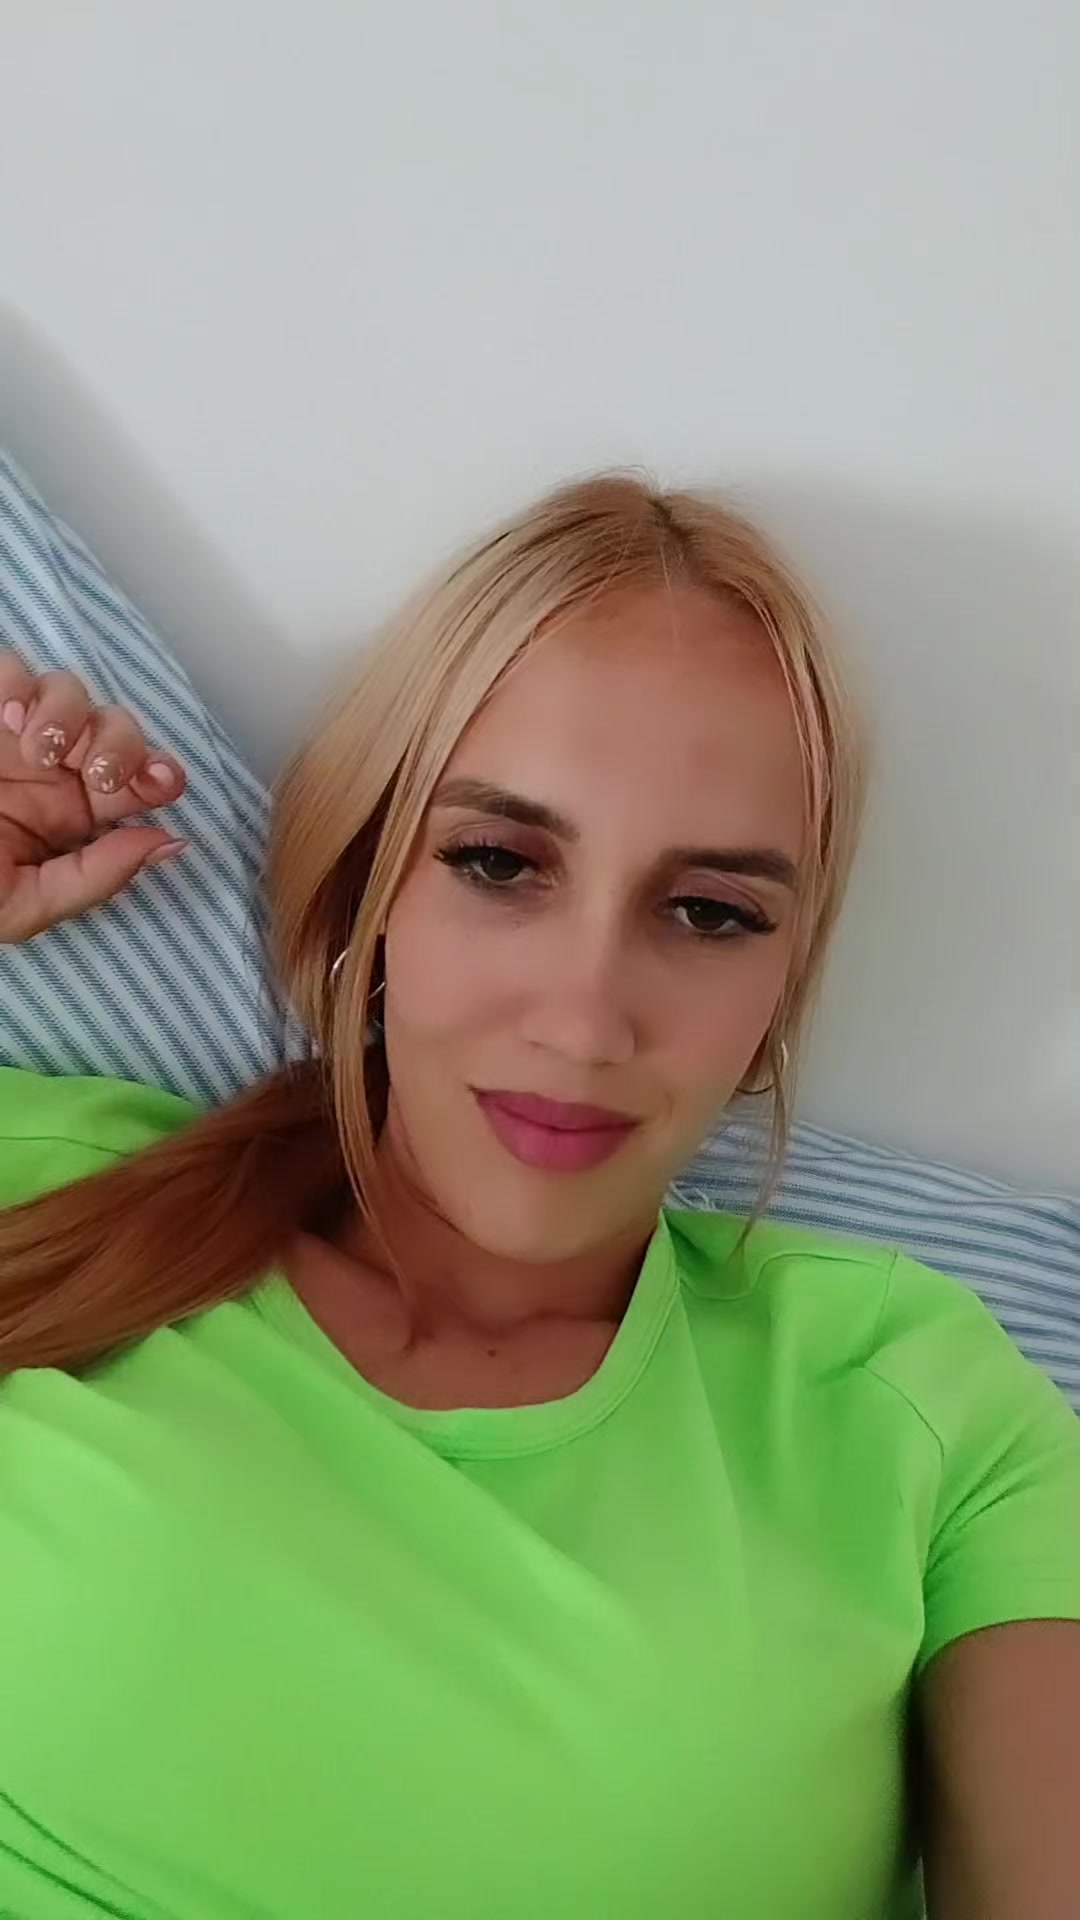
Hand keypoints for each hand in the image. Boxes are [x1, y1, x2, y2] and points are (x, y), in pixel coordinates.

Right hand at [0, 650, 187, 941]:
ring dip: (71, 713)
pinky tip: (10, 723)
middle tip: (99, 775)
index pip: (138, 782)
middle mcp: (47, 768)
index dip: (161, 773)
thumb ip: (96, 877)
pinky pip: (11, 669)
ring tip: (40, 749)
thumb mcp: (20, 905)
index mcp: (68, 816)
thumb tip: (170, 843)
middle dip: (122, 743)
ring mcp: (9, 731)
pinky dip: (19, 684)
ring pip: (71, 690)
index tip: (162, 782)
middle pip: (117, 727)